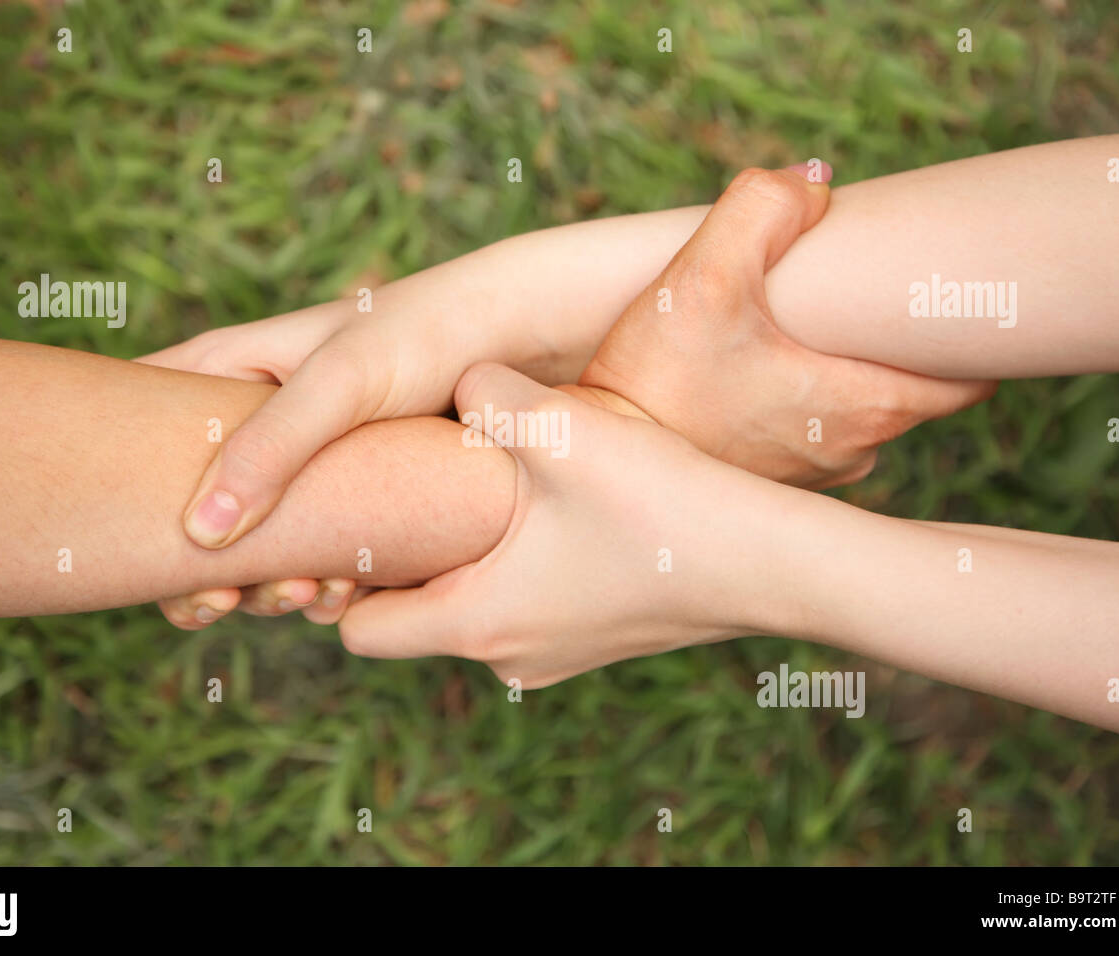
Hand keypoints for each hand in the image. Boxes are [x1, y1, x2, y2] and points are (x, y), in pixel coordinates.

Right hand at [136, 256, 604, 627]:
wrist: (554, 336)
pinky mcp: (378, 495)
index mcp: (246, 365)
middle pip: (205, 495)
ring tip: (295, 597)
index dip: (120, 474)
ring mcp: (328, 458)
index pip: (151, 413)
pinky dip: (325, 579)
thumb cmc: (441, 332)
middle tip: (216, 602)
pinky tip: (339, 598)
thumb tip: (198, 536)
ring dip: (267, 576)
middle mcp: (279, 413)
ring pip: (268, 534)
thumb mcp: (344, 382)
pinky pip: (330, 548)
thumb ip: (270, 448)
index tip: (113, 539)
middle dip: (204, 558)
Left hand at [336, 363, 806, 687]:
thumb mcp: (561, 429)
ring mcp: (556, 655)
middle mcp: (509, 657)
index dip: (342, 574)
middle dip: (404, 555)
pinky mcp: (595, 637)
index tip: (357, 514)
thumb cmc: (665, 504)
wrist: (776, 562)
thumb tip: (459, 379)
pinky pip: (522, 604)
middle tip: (412, 483)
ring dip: (465, 552)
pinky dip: (515, 562)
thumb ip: (484, 392)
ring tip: (486, 483)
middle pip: (412, 617)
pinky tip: (552, 503)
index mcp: (476, 623)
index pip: (358, 630)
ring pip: (471, 606)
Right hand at [578, 166, 996, 488]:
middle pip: (912, 390)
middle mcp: (850, 453)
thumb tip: (812, 184)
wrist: (596, 454)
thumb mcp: (705, 275)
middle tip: (857, 294)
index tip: (940, 296)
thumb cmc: (656, 378)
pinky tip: (758, 371)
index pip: (969, 381)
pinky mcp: (768, 484)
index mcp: (864, 407)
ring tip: (796, 330)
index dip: (967, 333)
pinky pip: (810, 433)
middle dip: (892, 342)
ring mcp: (811, 476)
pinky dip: (800, 401)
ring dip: (840, 372)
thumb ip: (765, 206)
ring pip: (858, 411)